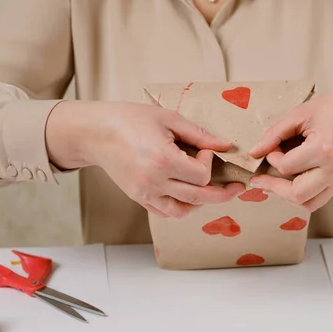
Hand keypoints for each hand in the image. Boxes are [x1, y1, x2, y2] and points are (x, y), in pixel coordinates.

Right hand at [46, 101, 244, 217]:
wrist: (95, 132)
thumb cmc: (128, 119)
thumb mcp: (167, 119)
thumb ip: (199, 135)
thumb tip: (225, 146)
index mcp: (162, 160)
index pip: (202, 175)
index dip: (209, 164)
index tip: (204, 152)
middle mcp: (154, 182)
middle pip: (199, 197)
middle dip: (223, 193)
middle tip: (237, 188)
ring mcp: (144, 193)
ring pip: (183, 210)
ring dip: (201, 203)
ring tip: (212, 192)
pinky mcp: (138, 198)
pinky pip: (165, 212)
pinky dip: (180, 207)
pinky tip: (189, 195)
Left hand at [248, 83, 332, 211]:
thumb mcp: (304, 112)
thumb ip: (276, 132)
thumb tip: (256, 151)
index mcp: (325, 148)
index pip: (288, 166)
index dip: (272, 159)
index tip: (271, 149)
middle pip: (297, 194)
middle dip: (273, 188)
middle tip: (259, 179)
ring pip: (308, 203)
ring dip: (286, 197)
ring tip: (273, 185)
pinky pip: (319, 199)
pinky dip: (302, 196)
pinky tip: (290, 184)